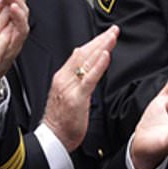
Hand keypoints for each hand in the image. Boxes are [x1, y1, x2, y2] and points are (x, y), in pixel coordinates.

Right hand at [42, 25, 117, 151]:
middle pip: (84, 53)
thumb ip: (77, 80)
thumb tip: (88, 68)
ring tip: (112, 37)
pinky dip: (98, 66)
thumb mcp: (68, 94)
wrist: (53, 138)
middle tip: (114, 30)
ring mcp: (69, 87)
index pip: (79, 53)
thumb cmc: (62, 120)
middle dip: (100, 40)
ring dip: (101, 47)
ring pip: (86, 61)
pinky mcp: (76, 98)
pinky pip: (89, 78)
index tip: (107, 34)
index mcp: (62, 77)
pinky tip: (106, 56)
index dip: (94, 42)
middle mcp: (64, 78)